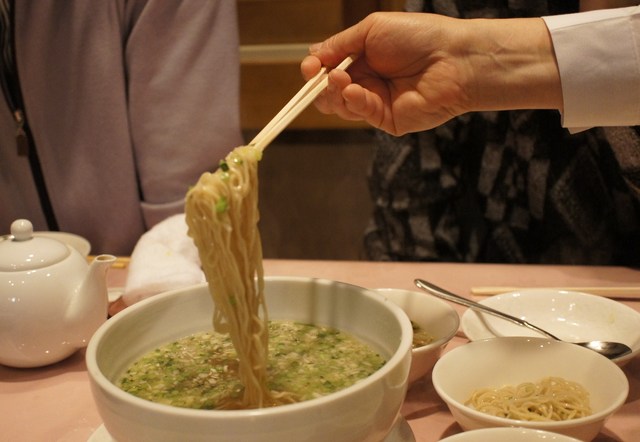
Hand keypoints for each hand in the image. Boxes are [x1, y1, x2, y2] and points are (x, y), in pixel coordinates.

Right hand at [301, 12, 560, 135]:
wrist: (454, 59)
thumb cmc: (419, 37)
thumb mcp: (372, 29)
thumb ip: (340, 44)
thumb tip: (313, 57)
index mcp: (363, 59)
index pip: (327, 69)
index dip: (314, 70)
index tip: (309, 67)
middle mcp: (367, 82)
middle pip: (328, 92)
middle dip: (319, 86)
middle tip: (323, 76)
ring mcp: (376, 103)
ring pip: (339, 106)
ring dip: (334, 93)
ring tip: (340, 79)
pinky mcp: (387, 120)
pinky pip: (360, 113)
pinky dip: (353, 102)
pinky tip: (354, 90)